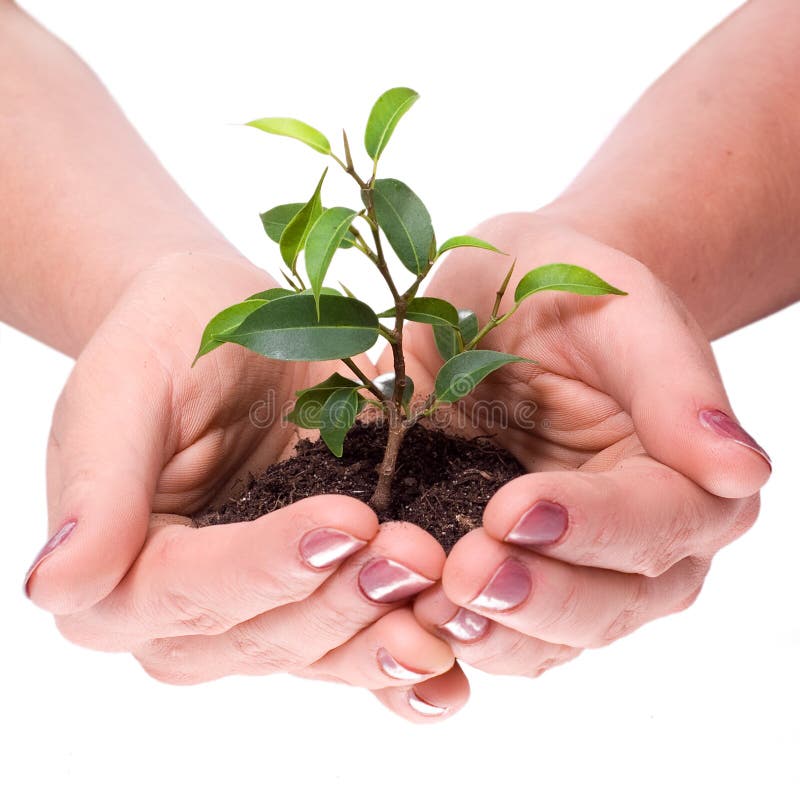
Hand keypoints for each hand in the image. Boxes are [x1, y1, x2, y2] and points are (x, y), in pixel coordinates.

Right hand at [25, 252, 467, 721]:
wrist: (222, 326)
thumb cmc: (163, 343)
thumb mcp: (122, 389)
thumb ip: (98, 487)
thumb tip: (58, 586)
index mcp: (116, 575)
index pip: (190, 589)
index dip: (268, 566)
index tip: (345, 523)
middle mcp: (183, 616)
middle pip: (266, 634)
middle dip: (346, 600)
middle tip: (418, 556)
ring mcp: (255, 612)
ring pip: (320, 650)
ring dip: (387, 632)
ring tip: (448, 597)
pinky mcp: (313, 594)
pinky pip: (355, 642)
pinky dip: (404, 660)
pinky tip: (455, 669)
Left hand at [396, 213, 769, 676]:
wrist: (506, 306)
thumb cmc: (567, 290)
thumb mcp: (618, 308)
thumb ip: (674, 384)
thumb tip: (743, 469)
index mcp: (687, 476)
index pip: (658, 521)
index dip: (593, 526)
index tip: (515, 510)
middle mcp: (643, 543)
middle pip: (609, 602)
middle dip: (536, 596)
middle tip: (464, 572)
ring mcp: (577, 571)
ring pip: (549, 640)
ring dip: (490, 633)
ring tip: (427, 607)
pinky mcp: (517, 580)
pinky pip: (497, 633)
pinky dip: (454, 636)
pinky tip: (409, 616)